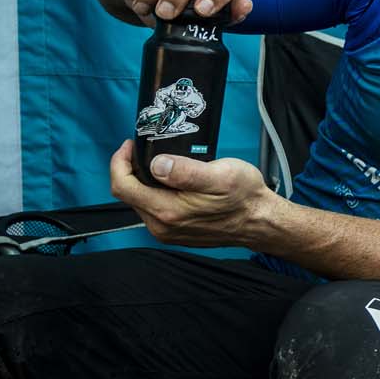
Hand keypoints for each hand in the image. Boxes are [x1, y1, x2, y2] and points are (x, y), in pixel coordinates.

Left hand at [109, 140, 275, 246]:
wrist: (260, 222)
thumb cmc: (244, 198)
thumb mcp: (220, 175)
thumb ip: (185, 171)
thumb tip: (156, 164)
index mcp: (167, 211)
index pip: (123, 186)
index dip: (120, 162)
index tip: (131, 145)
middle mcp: (162, 226)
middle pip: (129, 194)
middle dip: (132, 169)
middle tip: (147, 150)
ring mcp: (167, 232)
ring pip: (141, 202)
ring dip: (145, 181)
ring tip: (163, 164)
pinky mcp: (175, 233)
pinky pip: (154, 210)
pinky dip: (156, 193)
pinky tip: (173, 183)